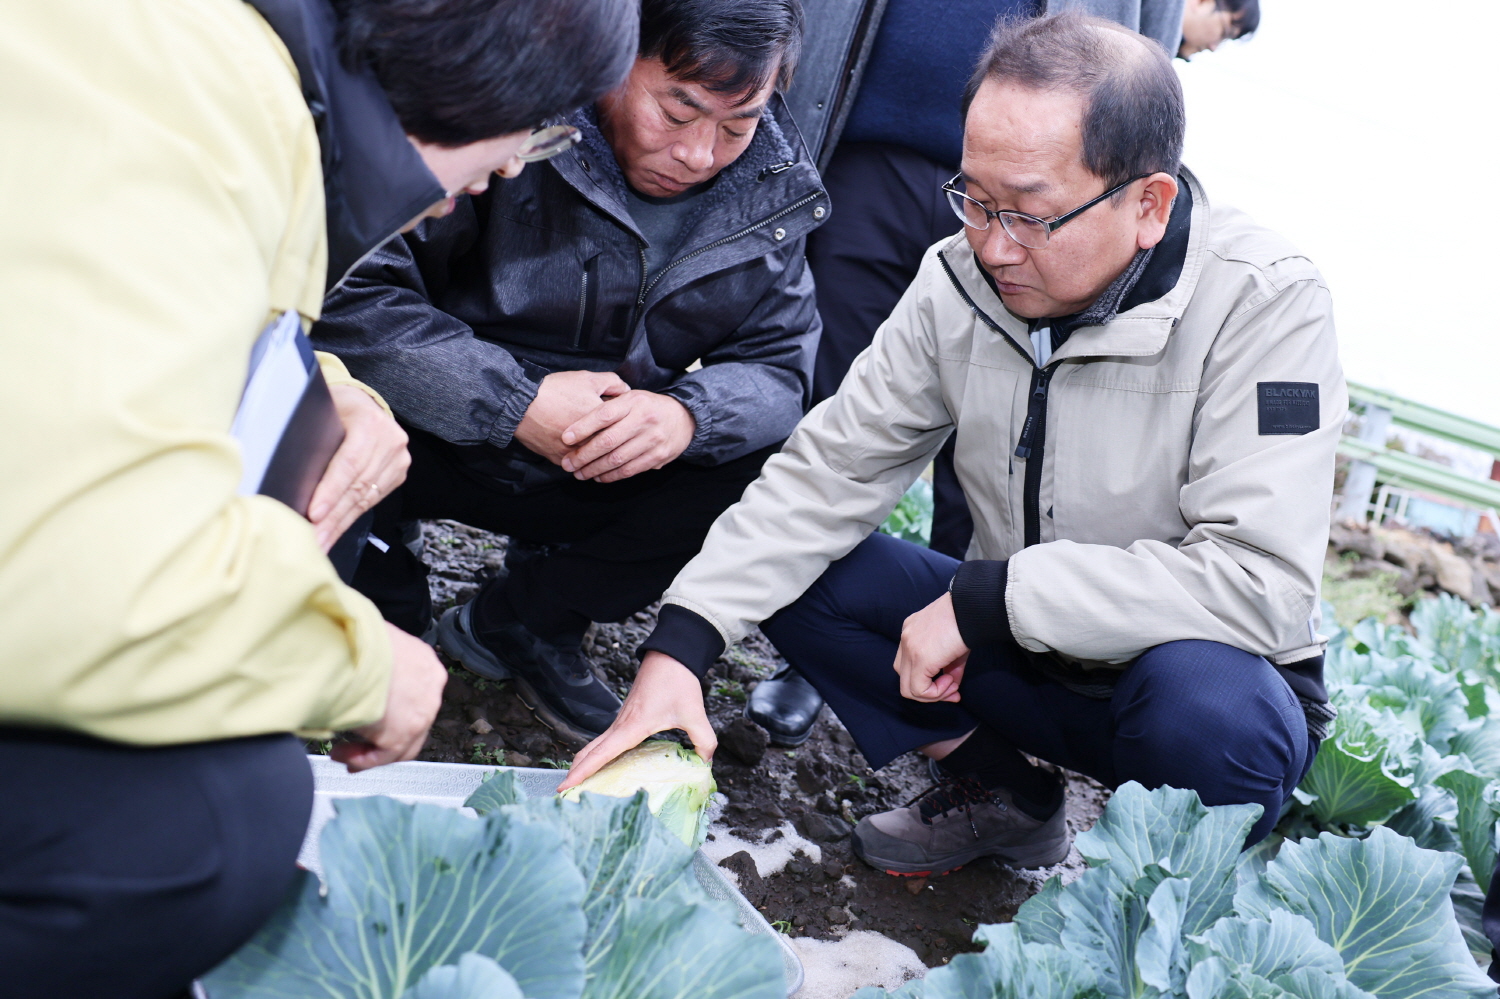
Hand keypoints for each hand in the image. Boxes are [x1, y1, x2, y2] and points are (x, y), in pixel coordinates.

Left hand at [309, 384, 409, 550]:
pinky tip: (335, 532)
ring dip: (340, 523)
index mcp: (370, 423)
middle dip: (332, 517)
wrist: (364, 403)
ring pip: (365, 498)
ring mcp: (398, 459)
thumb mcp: (321, 414)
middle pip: (357, 486)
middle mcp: (390, 441)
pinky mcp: (398, 474)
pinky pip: (372, 501)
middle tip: (313, 539)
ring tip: (321, 543)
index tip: (313, 514)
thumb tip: (288, 474)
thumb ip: (312, 440)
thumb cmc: (334, 408)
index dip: (331, 491)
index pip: (349, 463)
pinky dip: (350, 518)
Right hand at [331, 623, 447, 771]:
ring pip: (402, 743)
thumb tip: (356, 671)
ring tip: (344, 753)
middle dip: (384, 734)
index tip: (371, 712)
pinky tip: (345, 757)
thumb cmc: (355, 638)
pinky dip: (364, 760)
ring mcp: (421, 713)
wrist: (353, 648)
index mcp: (424, 662)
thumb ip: (373, 662)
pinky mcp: (402, 733)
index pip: (414, 691)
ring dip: (371, 751)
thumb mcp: (372, 641)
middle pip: (411, 720)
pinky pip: (385, 754)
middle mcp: (430, 689)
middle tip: (358, 740)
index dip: (392, 707)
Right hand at [514, 370, 628, 463]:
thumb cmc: (555, 390)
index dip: (625, 424)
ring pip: (594, 461)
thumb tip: (626, 391)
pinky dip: (582, 463)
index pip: (623, 428)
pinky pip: (576, 465)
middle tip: (618, 440)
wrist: (521, 404)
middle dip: (616, 444)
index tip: (624, 422)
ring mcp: (574, 453)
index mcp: (601, 421)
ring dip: (600, 458)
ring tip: (604, 453)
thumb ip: (612, 383)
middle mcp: (590, 440)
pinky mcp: (559, 459)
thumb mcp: (587, 379)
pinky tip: (585, 458)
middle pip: (610, 448)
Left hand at [558, 391, 694, 482]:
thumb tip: (578, 422)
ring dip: (594, 469)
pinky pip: (630, 470)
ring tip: (580, 473)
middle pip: (608, 441)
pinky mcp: (658, 456)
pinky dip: (611, 476)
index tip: (565, 438)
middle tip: (568, 463)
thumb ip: (609, 406)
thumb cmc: (647, 407)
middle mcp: (643, 419)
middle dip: (584, 455)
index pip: (604, 415)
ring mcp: (652, 439)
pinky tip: (599, 477)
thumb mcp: (630, 397)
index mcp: (633, 401)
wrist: (684, 417)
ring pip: (617, 459)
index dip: (582, 427)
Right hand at [558, 651, 716, 789]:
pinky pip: (606, 739)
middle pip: (590, 751)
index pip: (601, 754)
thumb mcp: (694, 713)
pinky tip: (603, 764)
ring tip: (579, 784)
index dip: (582, 772)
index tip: (565, 786)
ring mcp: (621, 720)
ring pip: (596, 745)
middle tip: (564, 793)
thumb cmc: (677, 681)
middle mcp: (621, 724)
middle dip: (576, 772)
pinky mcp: (627, 717)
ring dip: (585, 763)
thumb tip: (705, 762)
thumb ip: (703, 740)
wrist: (670, 655)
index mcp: (632, 726)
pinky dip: (597, 753)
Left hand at [894, 592, 970, 702]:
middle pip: (904, 678)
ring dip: (933, 694)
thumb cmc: (969, 621)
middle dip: (929, 692)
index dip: (927, 679)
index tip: (952, 684)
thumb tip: (952, 685)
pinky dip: (936, 693)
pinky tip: (951, 682)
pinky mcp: (919, 658)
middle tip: (953, 691)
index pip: (908, 664)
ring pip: (908, 689)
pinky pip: (919, 690)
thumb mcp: (954, 646)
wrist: (974, 607)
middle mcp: (905, 638)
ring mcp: (909, 648)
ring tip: (953, 685)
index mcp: (912, 631)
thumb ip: (949, 667)